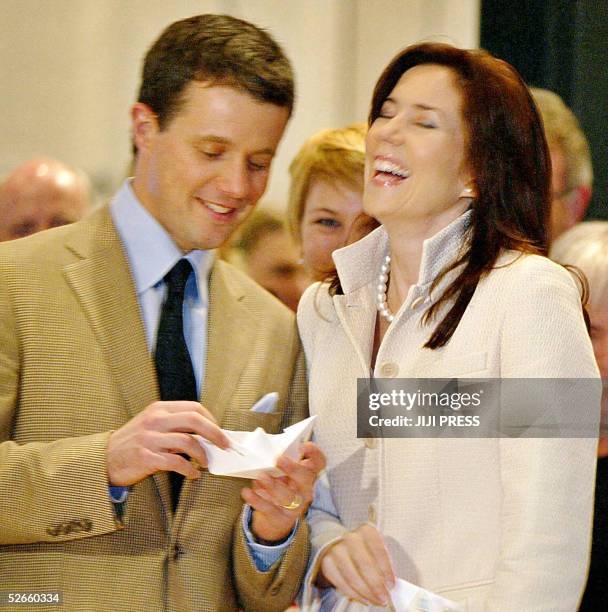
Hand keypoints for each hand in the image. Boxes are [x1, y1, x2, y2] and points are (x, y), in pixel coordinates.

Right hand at [107, 400, 229, 485]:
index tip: (220, 433)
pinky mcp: (145, 457)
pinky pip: (175, 462)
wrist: (103, 459)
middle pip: (195, 420)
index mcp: (160, 409)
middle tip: (225, 446)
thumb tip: (207, 435)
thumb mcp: (152, 425)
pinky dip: (188, 469)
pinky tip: (193, 474)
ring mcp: (149, 438)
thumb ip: (175, 425)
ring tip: (206, 463)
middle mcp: (155, 420)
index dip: (211, 420)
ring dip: (202, 454)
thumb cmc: (133, 443)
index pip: (194, 408)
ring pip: (187, 441)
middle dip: (215, 433)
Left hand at [241, 441, 324, 541]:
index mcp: (307, 475)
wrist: (274, 519)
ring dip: (274, 485)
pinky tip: (247, 492)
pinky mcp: (282, 518)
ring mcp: (296, 506)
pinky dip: (257, 500)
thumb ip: (279, 463)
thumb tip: (265, 450)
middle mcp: (305, 490)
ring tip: (261, 477)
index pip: (318, 463)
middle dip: (293, 469)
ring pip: (288, 496)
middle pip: (306, 478)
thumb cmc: (279, 487)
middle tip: (279, 459)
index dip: (314, 454)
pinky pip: (269, 509)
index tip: (304, 446)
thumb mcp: (281, 474)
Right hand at [317, 523, 395, 606]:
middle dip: (376, 585)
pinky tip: (364, 599)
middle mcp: (351, 538)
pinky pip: (341, 583)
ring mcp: (337, 550)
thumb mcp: (377, 551)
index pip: (378, 550)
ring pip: (352, 575)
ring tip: (375, 600)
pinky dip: (354, 594)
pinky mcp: (328, 563)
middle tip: (384, 598)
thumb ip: (384, 565)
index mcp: (367, 531)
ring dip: (366, 592)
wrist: (341, 546)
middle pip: (364, 564)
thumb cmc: (365, 551)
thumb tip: (390, 586)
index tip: (391, 585)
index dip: (386, 569)